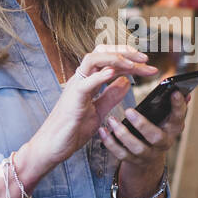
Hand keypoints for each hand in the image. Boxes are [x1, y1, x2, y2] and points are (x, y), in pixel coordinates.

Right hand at [27, 44, 158, 169]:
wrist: (52, 146)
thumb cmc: (72, 129)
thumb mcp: (99, 111)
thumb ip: (111, 96)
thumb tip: (126, 82)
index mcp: (88, 81)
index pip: (109, 60)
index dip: (128, 58)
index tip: (145, 62)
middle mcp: (81, 79)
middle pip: (101, 52)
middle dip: (124, 52)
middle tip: (145, 58)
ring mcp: (76, 87)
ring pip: (92, 59)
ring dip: (115, 58)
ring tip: (133, 64)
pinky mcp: (73, 99)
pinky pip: (86, 82)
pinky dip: (100, 76)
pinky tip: (114, 73)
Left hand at [100, 87, 189, 185]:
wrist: (148, 159)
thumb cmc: (156, 129)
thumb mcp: (166, 118)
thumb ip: (172, 105)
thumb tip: (184, 91)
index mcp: (173, 129)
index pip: (178, 117)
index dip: (178, 106)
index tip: (174, 92)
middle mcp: (163, 143)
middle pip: (156, 137)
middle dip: (143, 124)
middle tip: (129, 111)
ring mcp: (149, 154)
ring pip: (137, 148)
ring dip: (123, 134)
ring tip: (111, 120)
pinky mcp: (134, 161)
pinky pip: (121, 154)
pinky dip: (110, 143)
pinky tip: (103, 131)